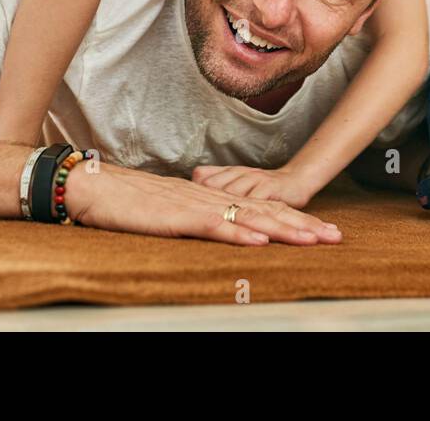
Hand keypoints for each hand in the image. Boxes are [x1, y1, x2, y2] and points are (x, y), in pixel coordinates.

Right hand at [65, 162, 340, 244]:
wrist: (95, 188)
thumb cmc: (127, 203)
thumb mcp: (171, 212)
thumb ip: (195, 217)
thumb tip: (217, 227)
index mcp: (210, 198)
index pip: (260, 209)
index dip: (293, 219)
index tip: (320, 230)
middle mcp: (210, 199)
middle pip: (265, 213)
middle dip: (303, 225)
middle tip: (335, 236)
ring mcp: (195, 207)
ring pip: (248, 219)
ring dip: (283, 230)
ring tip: (312, 239)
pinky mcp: (177, 218)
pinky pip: (213, 227)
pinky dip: (239, 235)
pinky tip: (261, 242)